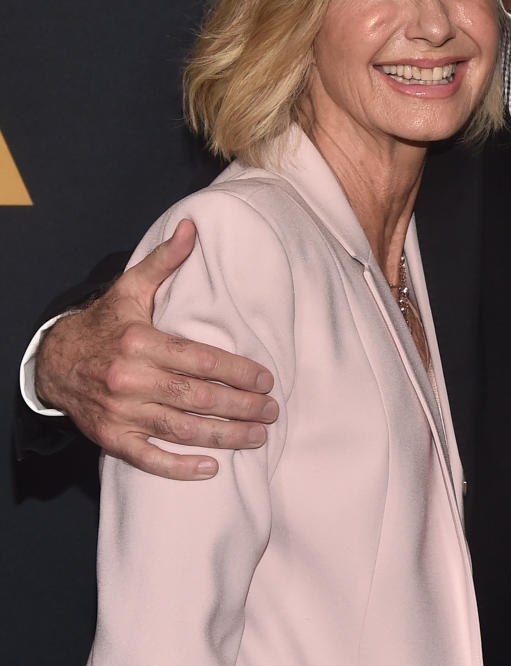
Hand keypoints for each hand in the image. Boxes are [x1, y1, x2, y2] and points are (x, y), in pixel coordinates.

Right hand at [34, 219, 278, 479]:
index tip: (266, 380)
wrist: (55, 361)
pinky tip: (211, 468)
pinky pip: (148, 458)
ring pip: (180, 430)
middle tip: (271, 411)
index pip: (199, 360)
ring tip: (257, 436)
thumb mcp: (131, 287)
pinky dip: (179, 467)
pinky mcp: (111, 438)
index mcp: (140, 342)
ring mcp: (120, 413)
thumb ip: (166, 260)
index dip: (236, 372)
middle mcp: (130, 380)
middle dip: (239, 407)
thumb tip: (192, 227)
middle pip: (196, 398)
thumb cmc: (105, 322)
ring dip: (223, 437)